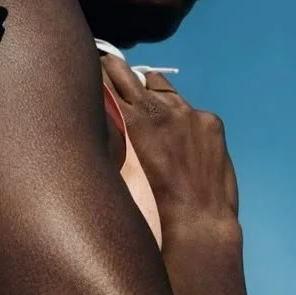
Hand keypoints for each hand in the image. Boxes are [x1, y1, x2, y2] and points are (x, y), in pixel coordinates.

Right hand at [101, 54, 238, 237]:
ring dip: (148, 93)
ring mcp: (185, 111)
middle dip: (112, 68)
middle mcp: (154, 107)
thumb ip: (108, 135)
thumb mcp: (116, 168)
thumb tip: (100, 115)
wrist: (196, 225)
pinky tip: (181, 145)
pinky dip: (180, 119)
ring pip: (156, 84)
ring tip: (149, 118)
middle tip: (105, 71)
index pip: (101, 77)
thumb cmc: (149, 209)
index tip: (86, 73)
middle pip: (122, 69)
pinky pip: (186, 108)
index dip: (92, 74)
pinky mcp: (209, 120)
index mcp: (126, 120)